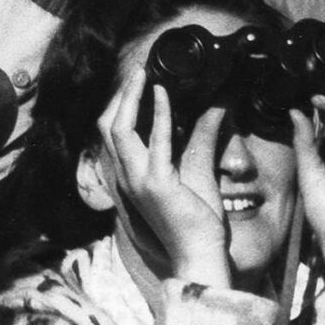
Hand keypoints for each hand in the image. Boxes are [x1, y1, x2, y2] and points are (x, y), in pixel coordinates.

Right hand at [97, 70, 231, 288]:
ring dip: (131, 97)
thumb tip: (215, 106)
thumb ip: (202, 136)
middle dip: (121, 95)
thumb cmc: (197, 220)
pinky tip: (164, 94)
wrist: (200, 252)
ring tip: (144, 75)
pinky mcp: (157, 183)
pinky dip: (158, 112)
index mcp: (130, 175)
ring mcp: (138, 180)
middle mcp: (127, 176)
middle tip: (138, 71)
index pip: (113, 134)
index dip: (120, 106)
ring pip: (120, 128)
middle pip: (108, 126)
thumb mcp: (198, 169)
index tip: (136, 84)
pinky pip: (154, 140)